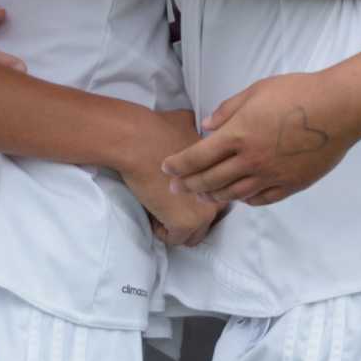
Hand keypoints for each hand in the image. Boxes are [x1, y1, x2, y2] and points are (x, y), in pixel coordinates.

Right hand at [120, 108, 224, 246]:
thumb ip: (195, 129)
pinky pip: (175, 239)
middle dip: (188, 215)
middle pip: (208, 219)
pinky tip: (151, 214)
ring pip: (195, 234)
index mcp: (222, 173)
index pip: (216, 197)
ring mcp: (205, 211)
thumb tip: (191, 121)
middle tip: (168, 205)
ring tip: (159, 211)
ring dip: (176, 226)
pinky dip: (161, 231)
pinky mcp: (186, 223)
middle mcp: (220, 194)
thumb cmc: (156, 129)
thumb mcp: (186, 122)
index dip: (196, 198)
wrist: (138, 141)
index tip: (179, 195)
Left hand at [162, 70, 357, 206]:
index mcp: (238, 135)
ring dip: (213, 196)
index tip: (167, 168)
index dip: (178, 165)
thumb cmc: (298, 93)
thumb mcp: (256, 91)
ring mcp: (271, 176)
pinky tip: (238, 197)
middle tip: (176, 188)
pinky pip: (260, 199)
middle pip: (210, 180)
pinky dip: (244, 199)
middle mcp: (250, 161)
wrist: (339, 109)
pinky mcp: (290, 185)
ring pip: (233, 194)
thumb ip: (228, 110)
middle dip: (188, 185)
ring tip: (202, 196)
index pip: (197, 157)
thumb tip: (207, 126)